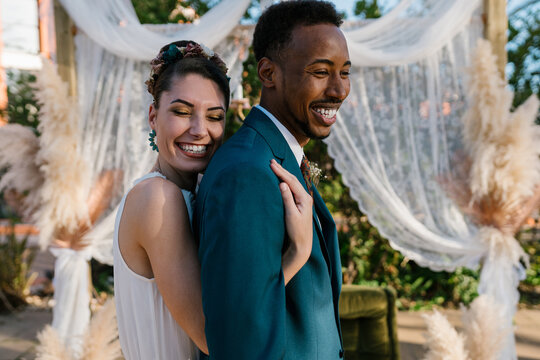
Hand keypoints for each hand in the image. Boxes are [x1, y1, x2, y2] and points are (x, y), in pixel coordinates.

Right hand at [270, 159, 312, 283]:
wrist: (302, 243)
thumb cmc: (296, 231)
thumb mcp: (290, 215)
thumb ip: (287, 199)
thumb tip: (282, 184)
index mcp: (304, 198)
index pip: (291, 181)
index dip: (281, 172)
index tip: (271, 164)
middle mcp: (306, 197)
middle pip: (293, 180)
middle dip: (282, 170)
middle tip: (271, 161)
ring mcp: (303, 200)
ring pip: (293, 183)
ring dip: (284, 175)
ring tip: (275, 167)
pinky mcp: (300, 203)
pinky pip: (292, 189)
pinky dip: (285, 182)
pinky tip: (281, 179)